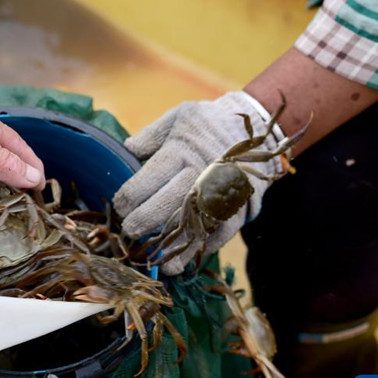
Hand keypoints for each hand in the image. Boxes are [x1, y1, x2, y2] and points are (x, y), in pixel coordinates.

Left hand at [113, 92, 285, 274]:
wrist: (259, 130)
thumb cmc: (210, 123)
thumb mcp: (180, 116)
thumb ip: (153, 133)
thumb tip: (128, 148)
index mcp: (182, 149)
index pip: (152, 175)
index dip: (132, 193)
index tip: (119, 205)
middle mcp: (201, 172)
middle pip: (170, 202)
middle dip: (146, 219)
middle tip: (129, 231)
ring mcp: (222, 191)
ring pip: (195, 222)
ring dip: (177, 244)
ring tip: (161, 262)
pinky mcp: (239, 205)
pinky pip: (221, 231)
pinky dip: (204, 247)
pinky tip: (187, 260)